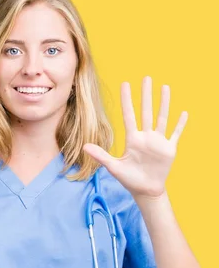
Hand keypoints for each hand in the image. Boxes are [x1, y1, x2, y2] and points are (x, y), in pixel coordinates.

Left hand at [83, 76, 187, 198]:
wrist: (145, 190)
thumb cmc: (129, 178)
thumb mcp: (114, 167)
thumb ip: (101, 155)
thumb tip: (84, 147)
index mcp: (132, 139)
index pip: (129, 115)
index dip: (127, 100)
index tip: (125, 84)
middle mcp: (146, 136)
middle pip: (146, 111)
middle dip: (146, 95)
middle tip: (146, 77)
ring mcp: (158, 141)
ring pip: (162, 118)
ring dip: (164, 103)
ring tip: (165, 87)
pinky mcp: (169, 149)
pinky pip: (176, 134)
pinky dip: (180, 124)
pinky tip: (184, 113)